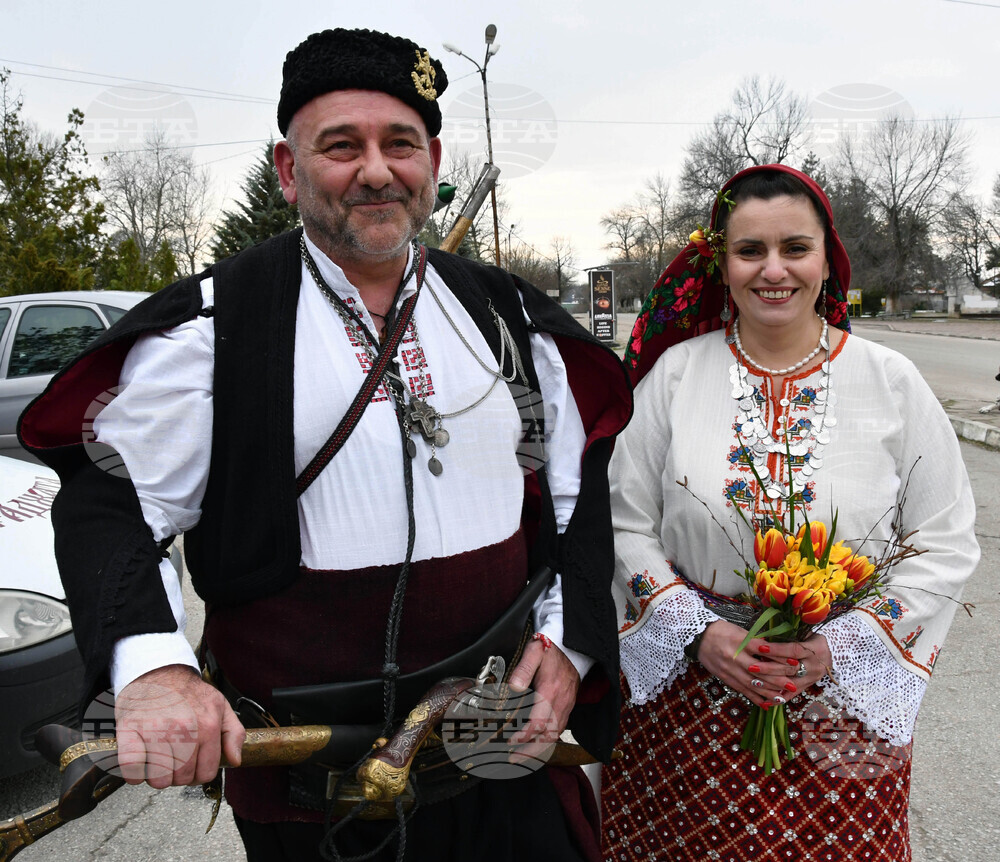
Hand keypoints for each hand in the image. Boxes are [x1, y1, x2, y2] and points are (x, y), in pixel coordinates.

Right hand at [114, 664, 244, 788]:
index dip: (199, 773)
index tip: (192, 765)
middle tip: (173, 759)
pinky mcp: (130, 730)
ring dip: (156, 775)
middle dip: (178, 775)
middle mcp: (184, 728)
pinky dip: (134, 773)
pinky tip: (141, 760)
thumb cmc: (187, 692)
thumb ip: (233, 733)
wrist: (157, 671)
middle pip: (182, 778)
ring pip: (158, 779)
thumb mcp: (220, 705)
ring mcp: (156, 729)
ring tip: (158, 757)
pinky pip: (132, 769)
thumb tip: (235, 760)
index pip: (207, 773)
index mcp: (208, 725)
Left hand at [507, 638, 579, 753]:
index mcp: (551, 691)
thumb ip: (523, 669)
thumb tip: (513, 687)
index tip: (510, 741)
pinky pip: (559, 730)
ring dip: (539, 749)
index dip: (524, 735)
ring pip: (555, 736)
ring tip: (521, 757)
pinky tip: (536, 745)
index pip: (538, 722)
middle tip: (514, 759)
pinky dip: (547, 742)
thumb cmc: (551, 649)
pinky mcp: (568, 707)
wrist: (573, 647)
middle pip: (548, 736)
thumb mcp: (534, 651)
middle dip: (531, 751)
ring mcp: (566, 706)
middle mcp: (561, 703)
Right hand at [696, 621, 832, 707]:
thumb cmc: (721, 631)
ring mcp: (729, 670)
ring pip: (752, 684)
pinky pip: (742, 690)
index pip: (764, 651)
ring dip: (768, 692)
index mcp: (739, 642)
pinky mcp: (725, 678)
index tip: (794, 661)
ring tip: (783, 697)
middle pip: (760, 671)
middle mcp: (734, 658)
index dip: (780, 657)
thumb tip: (776, 650)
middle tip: (793, 684)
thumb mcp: (740, 631)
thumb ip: (756, 641)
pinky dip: (754, 698)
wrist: (698, 638)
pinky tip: (766, 704)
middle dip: (778, 678)